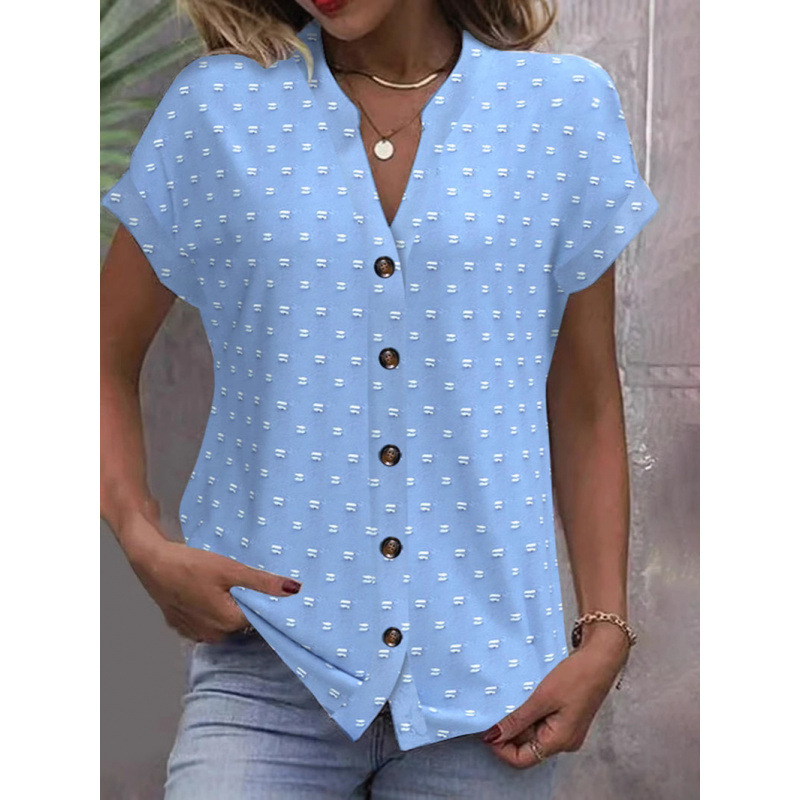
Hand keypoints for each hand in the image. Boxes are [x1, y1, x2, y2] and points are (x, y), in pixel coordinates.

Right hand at [123, 517, 301, 642]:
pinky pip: (206, 621)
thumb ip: (262, 582)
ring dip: (228, 607)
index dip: (266, 603)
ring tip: (228, 584)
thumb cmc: (190, 564)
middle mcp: (213, 634)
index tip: (272, 590)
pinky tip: (209, 591)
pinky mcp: (182, 625)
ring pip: (223, 622)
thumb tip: (294, 590)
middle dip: (247, 604)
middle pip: (241, 621)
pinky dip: (210, 609)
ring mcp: (195, 632)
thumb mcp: (231, 569)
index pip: (259, 618)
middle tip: (248, 581)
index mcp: (228, 623)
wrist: (151, 562)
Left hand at [480, 625, 629, 768]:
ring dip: (518, 722)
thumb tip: (492, 737)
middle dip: (508, 733)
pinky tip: (520, 699)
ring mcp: (566, 730)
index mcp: (559, 741)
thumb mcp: (542, 698)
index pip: (522, 759)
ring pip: (533, 734)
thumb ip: (517, 720)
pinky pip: (541, 723)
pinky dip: (528, 714)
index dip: (501, 748)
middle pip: (527, 748)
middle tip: (491, 712)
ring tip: (505, 702)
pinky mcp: (566, 717)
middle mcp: (564, 742)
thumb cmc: (574, 677)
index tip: (485, 729)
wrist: (601, 658)